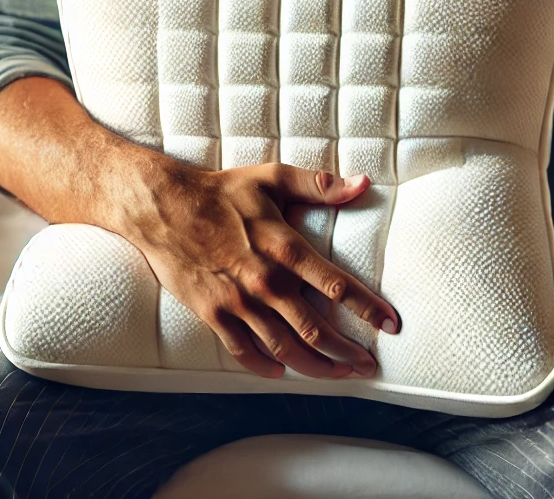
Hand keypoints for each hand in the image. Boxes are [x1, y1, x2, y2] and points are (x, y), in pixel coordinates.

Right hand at [122, 161, 399, 379]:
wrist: (163, 207)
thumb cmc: (221, 191)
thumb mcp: (273, 178)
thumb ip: (319, 185)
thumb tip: (362, 183)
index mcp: (285, 249)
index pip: (337, 286)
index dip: (368, 308)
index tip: (391, 324)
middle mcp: (265, 282)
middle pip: (316, 331)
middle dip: (347, 353)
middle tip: (367, 365)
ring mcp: (238, 303)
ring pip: (285, 349)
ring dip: (315, 367)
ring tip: (337, 374)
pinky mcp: (213, 315)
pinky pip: (244, 352)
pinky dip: (266, 367)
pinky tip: (282, 372)